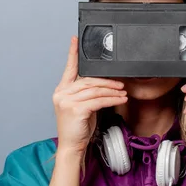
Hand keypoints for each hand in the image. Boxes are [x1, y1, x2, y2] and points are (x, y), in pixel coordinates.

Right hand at [52, 36, 127, 156]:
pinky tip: (120, 99)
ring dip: (113, 91)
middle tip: (121, 84)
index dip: (72, 53)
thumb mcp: (82, 106)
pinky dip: (112, 99)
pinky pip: (99, 100)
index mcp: (62, 90)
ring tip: (124, 93)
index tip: (75, 40)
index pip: (69, 69)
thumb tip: (105, 83)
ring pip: (95, 90)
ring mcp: (67, 101)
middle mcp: (62, 93)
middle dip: (108, 81)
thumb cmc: (78, 127)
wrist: (72, 146)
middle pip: (89, 80)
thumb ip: (87, 93)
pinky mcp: (76, 109)